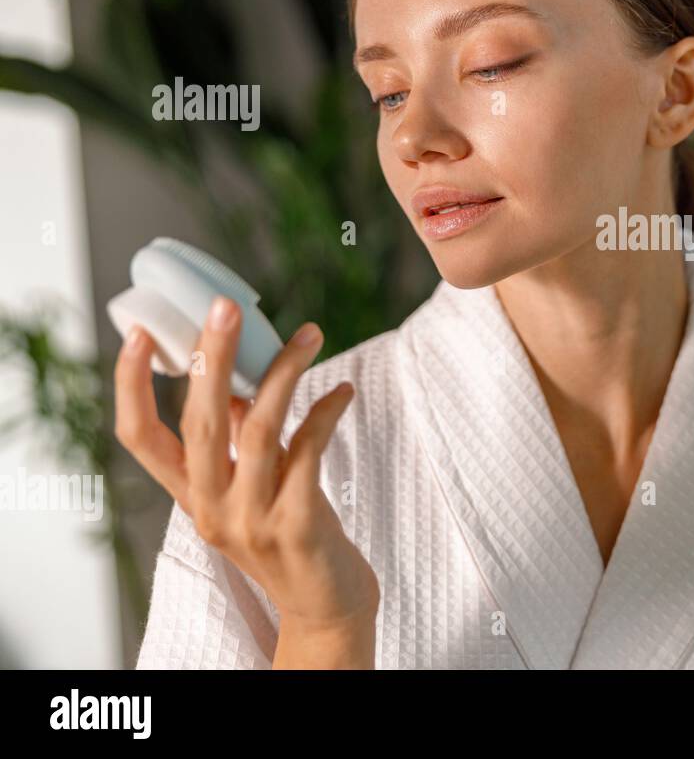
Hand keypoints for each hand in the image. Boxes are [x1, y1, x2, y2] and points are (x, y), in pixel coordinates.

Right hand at [114, 296, 379, 662]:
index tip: (137, 334)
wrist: (325, 606)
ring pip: (257, 428)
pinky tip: (343, 391)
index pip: (139, 439)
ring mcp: (252, 519)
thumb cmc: (289, 534)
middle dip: (210, 358)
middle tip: (224, 308)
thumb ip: (236, 439)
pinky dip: (325, 412)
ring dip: (284, 373)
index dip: (131, 386)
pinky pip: (308, 451)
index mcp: (191, 495)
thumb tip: (235, 374)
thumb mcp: (250, 488)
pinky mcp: (298, 525)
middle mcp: (210, 509)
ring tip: (310, 334)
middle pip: (198, 421)